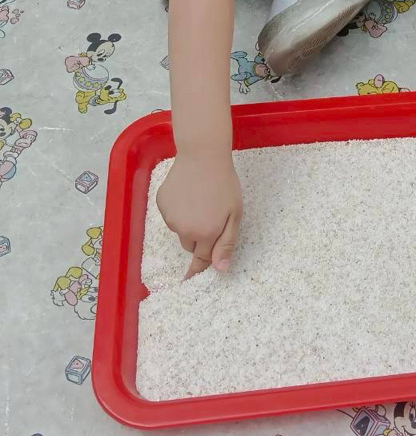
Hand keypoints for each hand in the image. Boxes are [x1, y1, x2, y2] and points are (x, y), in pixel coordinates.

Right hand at [156, 150, 241, 277]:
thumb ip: (226, 243)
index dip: (197, 269)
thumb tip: (220, 270)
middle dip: (199, 236)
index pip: (200, 260)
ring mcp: (170, 217)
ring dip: (188, 221)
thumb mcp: (234, 214)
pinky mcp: (161, 204)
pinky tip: (187, 191)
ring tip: (200, 198)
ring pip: (180, 229)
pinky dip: (178, 208)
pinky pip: (170, 214)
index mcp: (205, 234)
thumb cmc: (224, 183)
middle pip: (190, 244)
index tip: (189, 280)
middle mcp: (184, 230)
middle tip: (211, 213)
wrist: (202, 155)